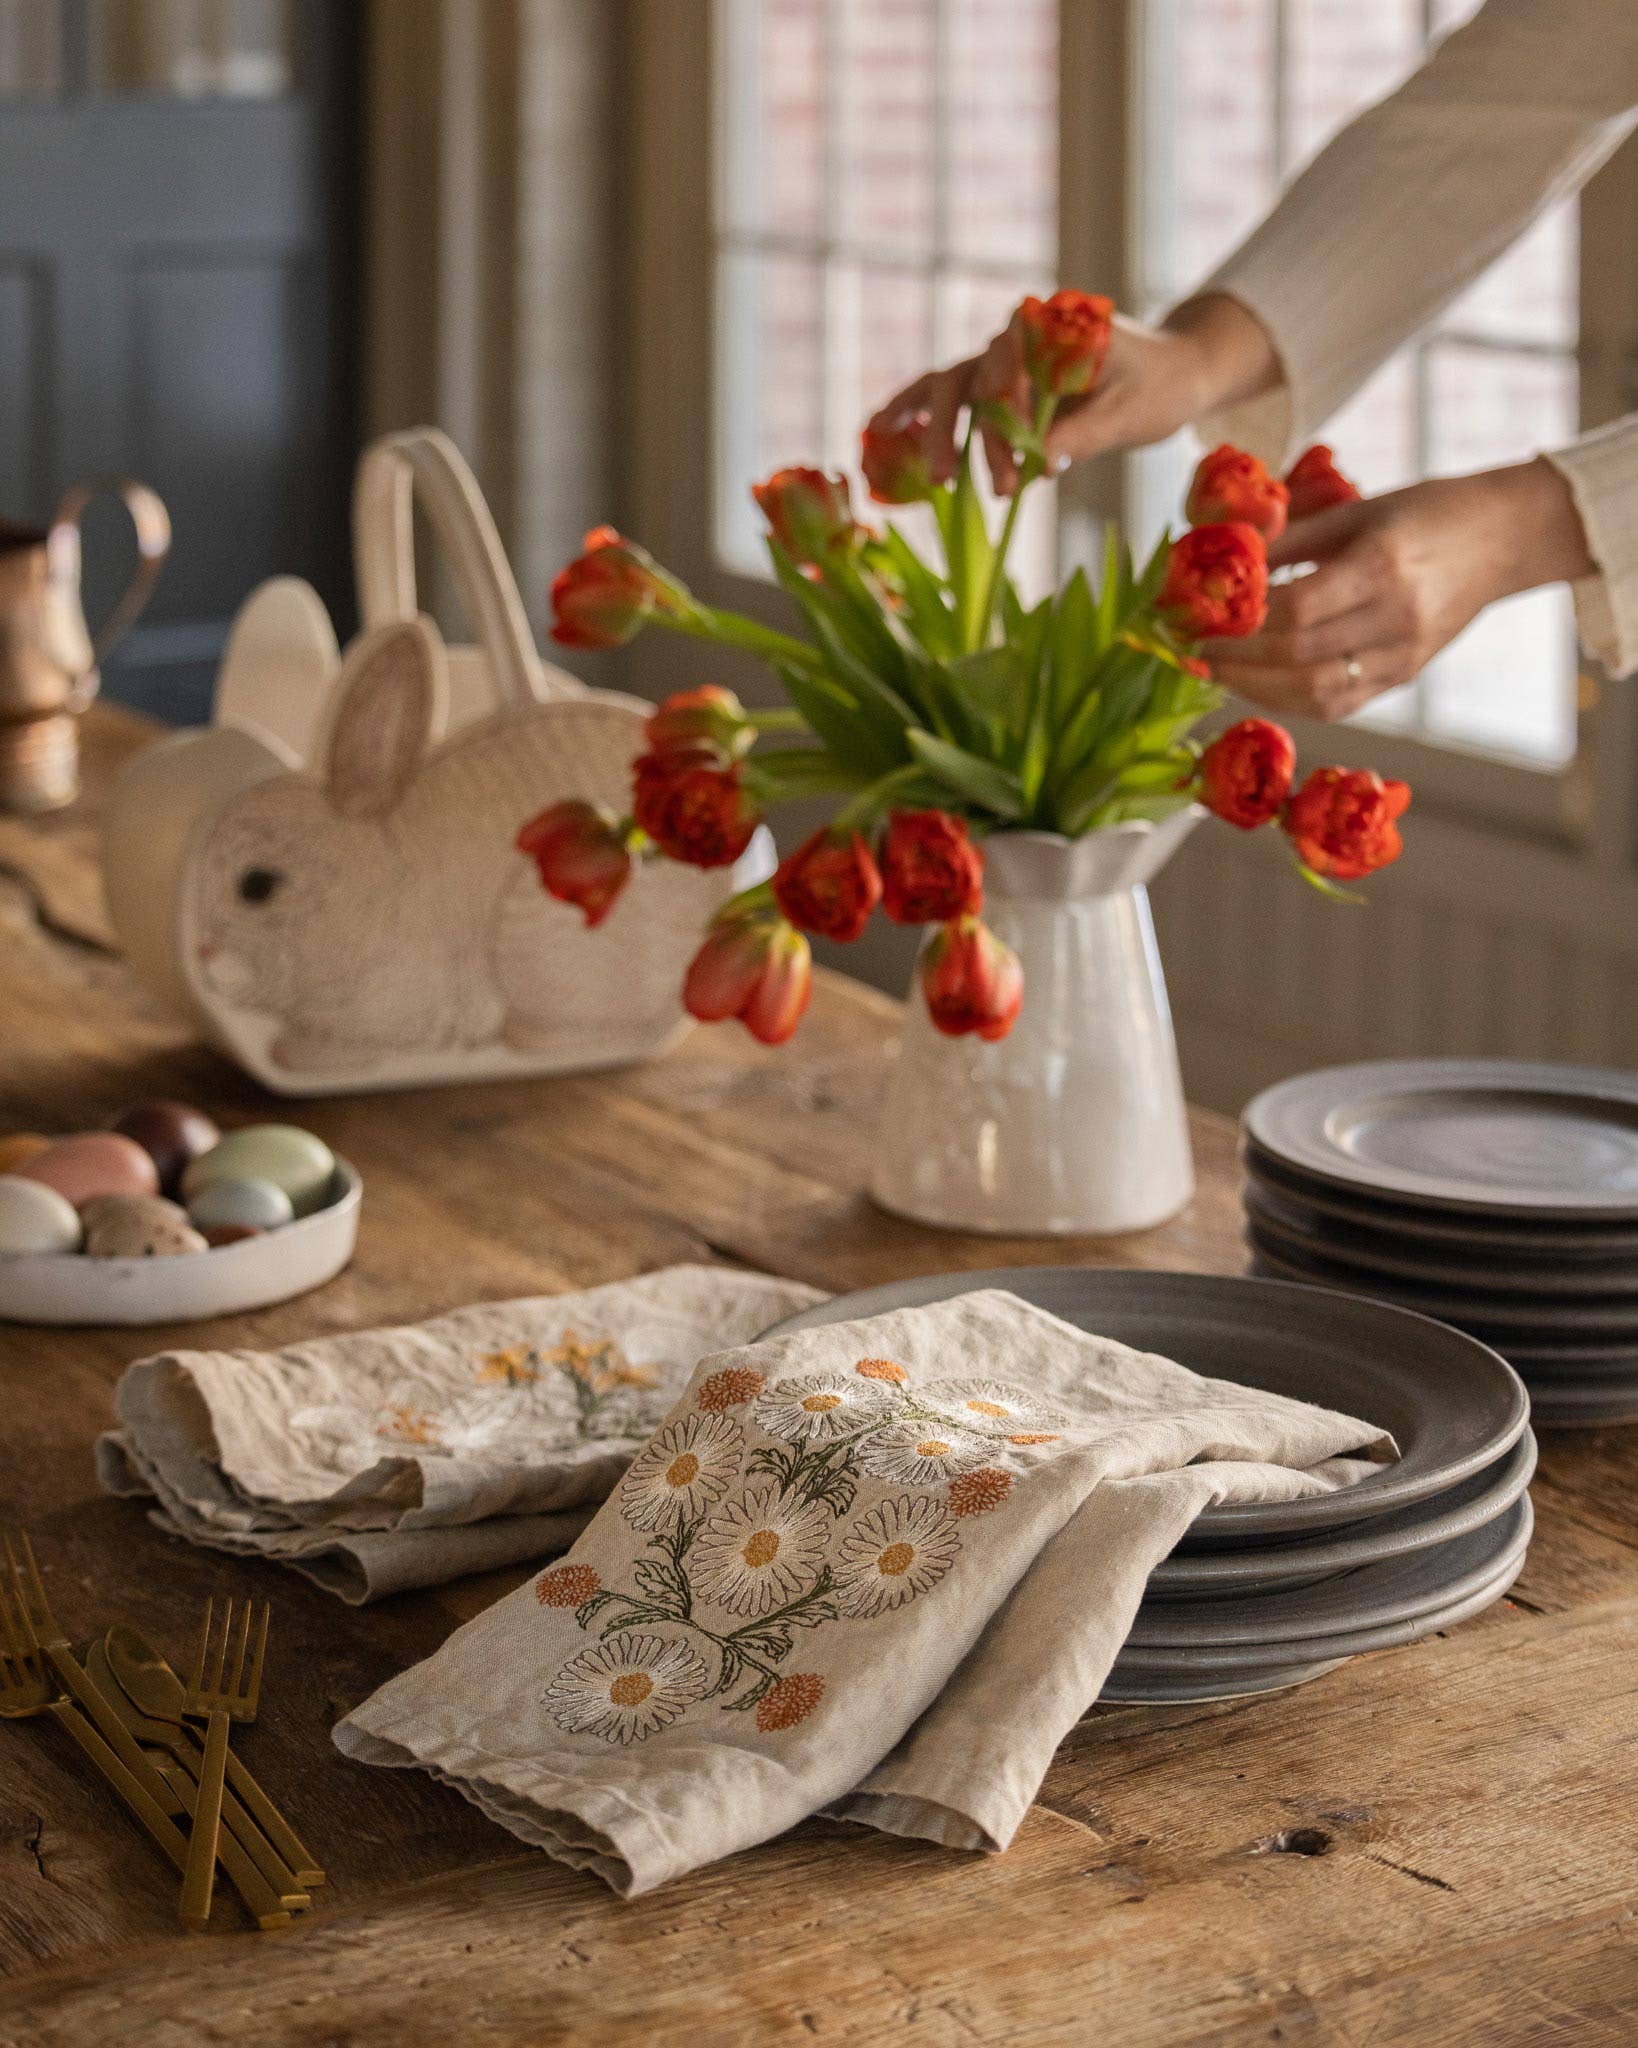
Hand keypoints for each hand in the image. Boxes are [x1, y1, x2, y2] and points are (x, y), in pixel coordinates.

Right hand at [866, 293, 1278, 496]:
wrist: (1177, 371)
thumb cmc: (1160, 386)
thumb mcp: (1130, 414)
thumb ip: (1083, 435)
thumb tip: (1037, 466)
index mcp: (1056, 327)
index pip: (1010, 365)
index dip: (1003, 415)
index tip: (1018, 464)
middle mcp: (1024, 336)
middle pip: (972, 376)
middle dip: (953, 429)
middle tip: (945, 479)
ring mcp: (1011, 358)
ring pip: (956, 384)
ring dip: (934, 426)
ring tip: (898, 452)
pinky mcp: (1007, 383)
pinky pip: (958, 394)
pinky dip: (923, 410)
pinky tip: (887, 426)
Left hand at [1202, 459, 1596, 720]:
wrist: (1506, 537)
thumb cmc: (1426, 511)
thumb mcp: (1356, 509)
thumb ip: (1289, 540)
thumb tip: (1219, 559)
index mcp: (1382, 566)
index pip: (1297, 609)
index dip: (1240, 622)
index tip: (1196, 615)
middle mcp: (1396, 618)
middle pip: (1298, 657)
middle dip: (1234, 659)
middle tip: (1190, 648)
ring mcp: (1403, 655)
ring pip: (1315, 693)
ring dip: (1254, 687)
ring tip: (1216, 669)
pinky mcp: (1404, 676)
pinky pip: (1337, 704)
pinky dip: (1288, 698)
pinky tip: (1256, 682)